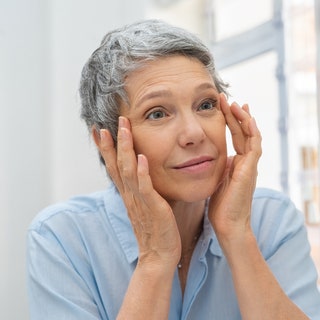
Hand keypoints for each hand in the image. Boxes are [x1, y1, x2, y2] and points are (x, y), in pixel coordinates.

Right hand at [99, 117, 180, 269]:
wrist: (159, 255)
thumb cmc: (155, 229)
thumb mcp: (144, 205)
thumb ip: (140, 188)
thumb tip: (141, 172)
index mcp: (127, 194)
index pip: (113, 167)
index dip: (105, 148)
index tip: (99, 130)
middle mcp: (129, 195)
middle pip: (116, 165)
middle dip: (111, 143)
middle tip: (106, 123)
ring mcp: (139, 201)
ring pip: (128, 171)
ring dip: (125, 149)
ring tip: (124, 129)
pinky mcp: (153, 208)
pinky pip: (145, 188)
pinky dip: (142, 173)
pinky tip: (141, 158)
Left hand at [208, 93, 261, 243]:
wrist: (228, 224)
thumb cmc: (220, 206)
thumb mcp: (216, 180)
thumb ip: (217, 167)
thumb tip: (211, 157)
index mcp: (236, 163)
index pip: (235, 137)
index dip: (229, 121)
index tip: (222, 107)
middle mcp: (245, 162)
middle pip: (243, 132)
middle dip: (235, 115)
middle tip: (226, 99)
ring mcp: (249, 166)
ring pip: (251, 136)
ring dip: (244, 119)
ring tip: (235, 103)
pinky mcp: (250, 170)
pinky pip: (254, 146)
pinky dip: (252, 132)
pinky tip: (246, 119)